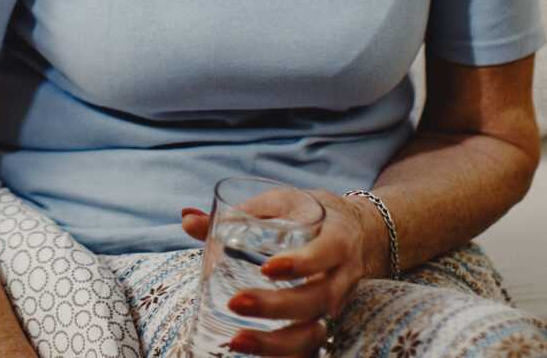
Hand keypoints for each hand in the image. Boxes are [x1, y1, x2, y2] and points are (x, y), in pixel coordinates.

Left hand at [179, 190, 375, 355]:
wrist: (359, 233)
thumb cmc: (308, 214)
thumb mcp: (281, 204)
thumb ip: (238, 214)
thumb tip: (187, 219)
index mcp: (336, 238)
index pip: (326, 253)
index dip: (301, 263)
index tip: (267, 269)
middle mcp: (342, 275)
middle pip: (316, 299)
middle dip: (276, 307)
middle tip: (235, 303)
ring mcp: (338, 304)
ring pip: (315, 332)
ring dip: (276, 343)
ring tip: (236, 342)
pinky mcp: (327, 324)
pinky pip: (310, 348)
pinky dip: (283, 356)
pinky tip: (253, 356)